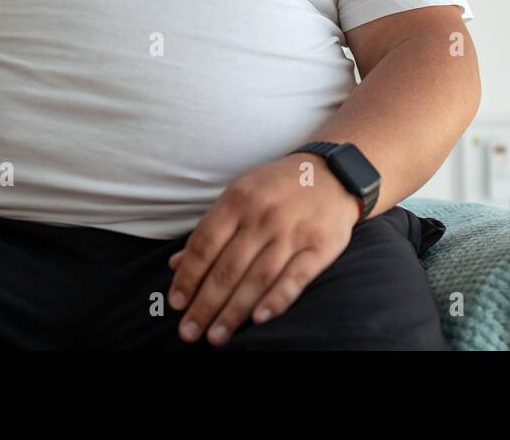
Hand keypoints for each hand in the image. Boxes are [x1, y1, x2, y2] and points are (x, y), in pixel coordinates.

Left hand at [166, 152, 362, 346]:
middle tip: (188, 332)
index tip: (176, 303)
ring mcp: (292, 232)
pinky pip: (294, 279)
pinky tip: (257, 320)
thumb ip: (210, 229)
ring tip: (216, 337)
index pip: (205, 244)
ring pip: (257, 279)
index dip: (187, 277)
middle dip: (204, 305)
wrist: (334, 174)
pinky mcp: (319, 247)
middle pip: (227, 268)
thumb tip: (175, 264)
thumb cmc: (278, 187)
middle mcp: (263, 216)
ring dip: (233, 312)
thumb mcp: (241, 193)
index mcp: (238, 199)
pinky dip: (275, 300)